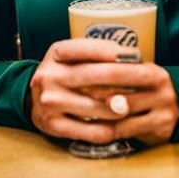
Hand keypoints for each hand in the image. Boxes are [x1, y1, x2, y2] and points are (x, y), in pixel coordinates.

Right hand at [29, 39, 178, 145]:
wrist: (33, 99)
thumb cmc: (62, 74)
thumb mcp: (70, 56)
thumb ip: (94, 54)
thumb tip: (132, 58)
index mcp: (55, 53)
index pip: (88, 48)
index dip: (115, 51)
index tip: (136, 55)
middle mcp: (48, 75)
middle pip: (95, 76)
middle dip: (126, 77)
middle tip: (145, 80)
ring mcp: (49, 102)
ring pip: (97, 106)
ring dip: (121, 107)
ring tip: (136, 104)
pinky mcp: (53, 125)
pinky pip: (91, 130)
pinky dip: (110, 129)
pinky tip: (121, 125)